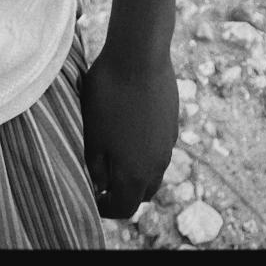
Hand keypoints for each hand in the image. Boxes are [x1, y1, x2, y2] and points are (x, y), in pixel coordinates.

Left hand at [82, 49, 178, 220]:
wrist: (140, 56)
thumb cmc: (109, 95)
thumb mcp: (92, 133)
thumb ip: (95, 165)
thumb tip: (100, 184)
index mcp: (135, 174)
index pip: (124, 208)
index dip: (107, 209)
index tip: (93, 198)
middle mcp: (157, 165)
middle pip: (143, 193)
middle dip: (124, 193)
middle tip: (104, 180)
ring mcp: (168, 143)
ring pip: (154, 172)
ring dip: (137, 172)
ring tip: (117, 154)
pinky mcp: (172, 123)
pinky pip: (160, 148)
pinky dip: (146, 150)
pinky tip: (131, 128)